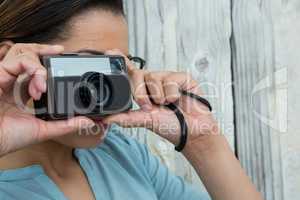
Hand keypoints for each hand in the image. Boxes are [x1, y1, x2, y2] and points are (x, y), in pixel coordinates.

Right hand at [0, 43, 94, 156]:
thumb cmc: (10, 137)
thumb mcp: (43, 129)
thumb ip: (65, 125)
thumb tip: (89, 122)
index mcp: (24, 93)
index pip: (36, 71)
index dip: (49, 64)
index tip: (65, 59)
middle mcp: (15, 82)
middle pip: (29, 55)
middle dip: (46, 50)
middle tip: (61, 51)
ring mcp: (6, 76)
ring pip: (24, 53)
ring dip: (40, 67)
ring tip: (45, 85)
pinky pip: (17, 60)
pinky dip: (33, 70)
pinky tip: (39, 87)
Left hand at [103, 50, 218, 147]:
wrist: (193, 131)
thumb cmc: (170, 126)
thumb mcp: (145, 121)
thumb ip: (126, 118)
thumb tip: (106, 119)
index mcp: (143, 90)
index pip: (129, 72)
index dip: (120, 61)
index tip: (108, 52)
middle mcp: (153, 82)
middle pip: (137, 74)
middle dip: (140, 93)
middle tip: (150, 107)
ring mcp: (167, 78)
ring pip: (153, 77)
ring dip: (158, 96)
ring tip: (167, 105)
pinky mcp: (181, 77)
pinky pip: (170, 79)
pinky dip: (172, 93)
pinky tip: (178, 99)